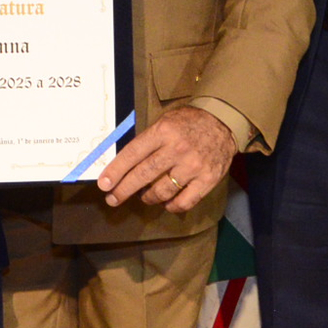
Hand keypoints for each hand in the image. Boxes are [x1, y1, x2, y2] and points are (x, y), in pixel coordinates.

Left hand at [95, 105, 235, 214]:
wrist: (223, 121)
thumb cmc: (188, 122)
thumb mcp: (165, 122)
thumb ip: (147, 141)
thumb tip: (122, 164)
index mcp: (163, 131)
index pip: (133, 153)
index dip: (116, 170)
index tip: (104, 184)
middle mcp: (177, 149)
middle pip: (144, 175)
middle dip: (124, 189)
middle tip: (113, 199)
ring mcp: (193, 165)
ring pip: (162, 191)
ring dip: (148, 198)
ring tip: (143, 197)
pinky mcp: (208, 179)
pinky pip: (185, 202)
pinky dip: (171, 206)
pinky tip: (166, 203)